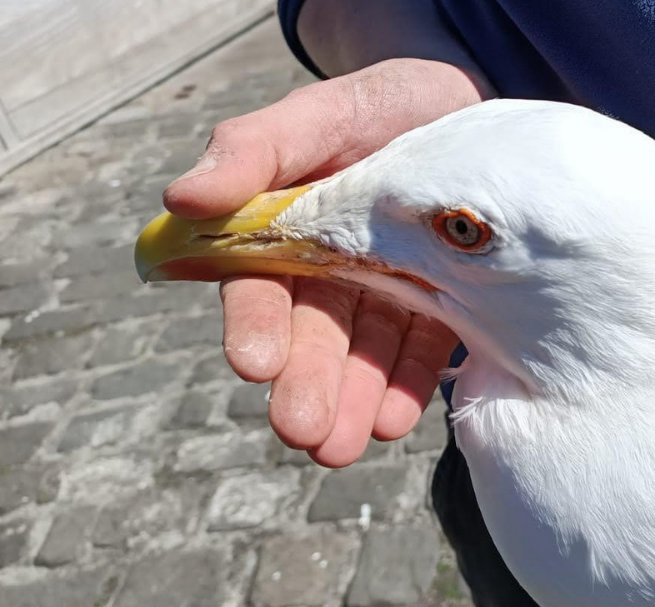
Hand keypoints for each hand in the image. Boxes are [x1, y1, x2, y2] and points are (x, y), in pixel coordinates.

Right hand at [163, 58, 487, 465]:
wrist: (466, 107)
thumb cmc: (381, 105)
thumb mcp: (319, 113)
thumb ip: (252, 149)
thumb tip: (180, 200)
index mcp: (287, 232)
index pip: (261, 288)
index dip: (257, 326)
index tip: (256, 365)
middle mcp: (333, 273)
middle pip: (314, 337)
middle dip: (307, 386)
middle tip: (305, 433)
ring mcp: (389, 292)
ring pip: (365, 355)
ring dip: (354, 401)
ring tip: (346, 444)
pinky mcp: (444, 302)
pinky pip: (423, 350)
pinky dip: (409, 386)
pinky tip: (397, 420)